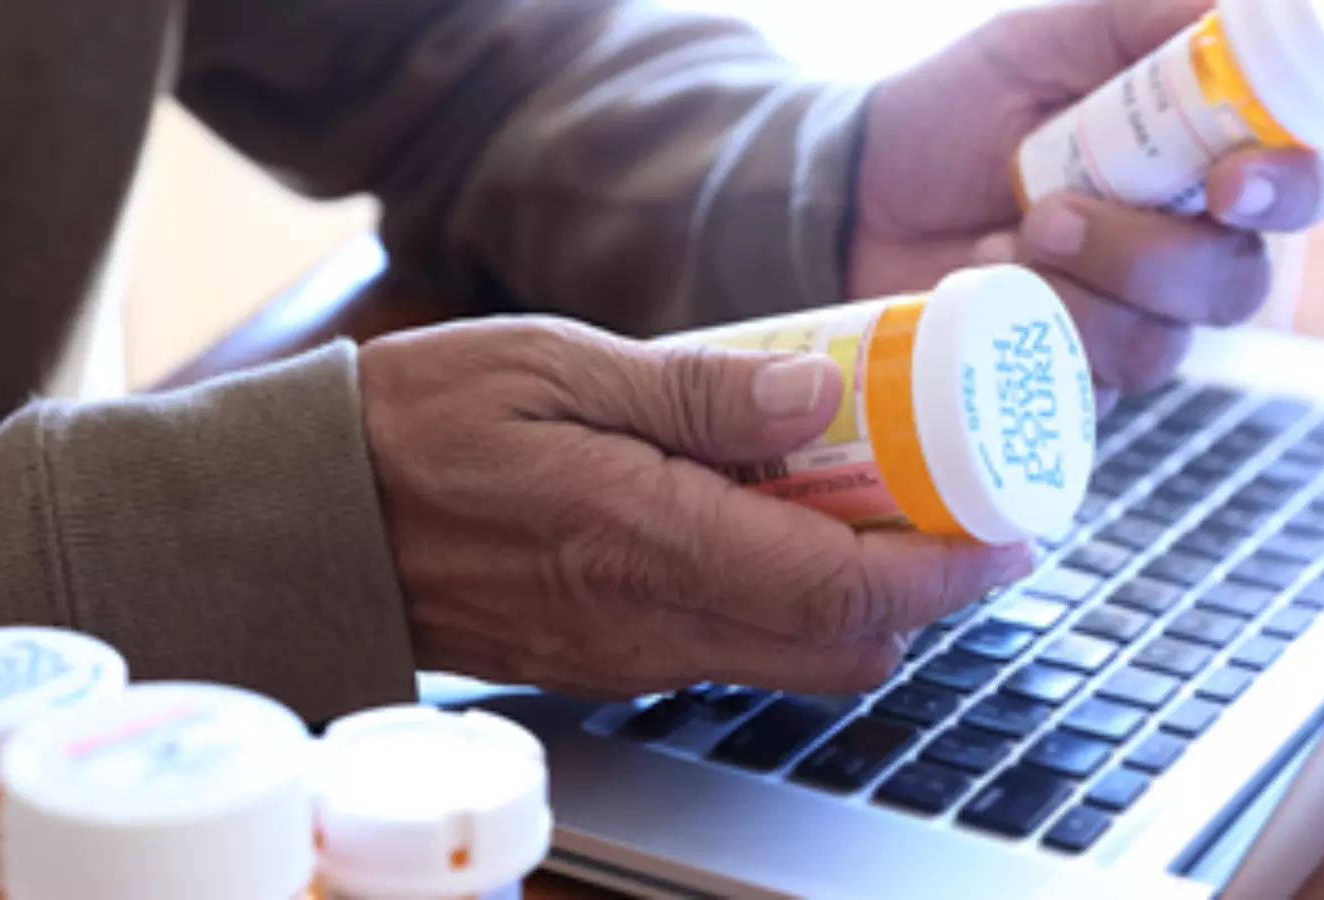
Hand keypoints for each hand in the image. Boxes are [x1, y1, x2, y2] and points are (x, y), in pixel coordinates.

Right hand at [359, 318, 1031, 696]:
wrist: (315, 517)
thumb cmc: (422, 424)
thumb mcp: (556, 364)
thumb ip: (694, 392)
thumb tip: (816, 402)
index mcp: (645, 541)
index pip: (843, 593)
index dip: (949, 573)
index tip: (1008, 534)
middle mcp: (649, 622)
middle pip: (843, 652)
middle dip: (925, 594)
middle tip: (950, 508)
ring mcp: (631, 655)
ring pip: (795, 663)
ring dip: (861, 601)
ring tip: (869, 506)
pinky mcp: (609, 660)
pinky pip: (732, 654)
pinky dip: (788, 607)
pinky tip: (773, 528)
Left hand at [849, 0, 1323, 410]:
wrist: (854, 195)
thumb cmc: (953, 113)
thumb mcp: (1043, 43)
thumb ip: (1144, 22)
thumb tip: (1239, 7)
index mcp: (1198, 164)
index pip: (1301, 184)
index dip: (1290, 188)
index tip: (1230, 184)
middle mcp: (1177, 252)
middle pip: (1236, 283)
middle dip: (1147, 255)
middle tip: (1048, 213)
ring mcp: (1119, 324)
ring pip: (1158, 345)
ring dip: (1073, 296)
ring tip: (998, 243)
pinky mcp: (1060, 380)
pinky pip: (1080, 391)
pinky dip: (1025, 339)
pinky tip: (978, 292)